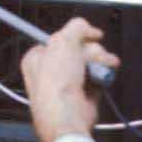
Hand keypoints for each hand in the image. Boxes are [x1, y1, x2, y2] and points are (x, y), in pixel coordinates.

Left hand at [21, 17, 118, 141]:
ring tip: (101, 65)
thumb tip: (89, 29)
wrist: (67, 114)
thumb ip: (77, 27)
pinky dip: (103, 76)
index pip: (57, 38)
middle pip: (78, 50)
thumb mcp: (64, 41)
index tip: (87, 34)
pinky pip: (97, 79)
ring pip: (90, 64)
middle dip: (91, 50)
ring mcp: (67, 85)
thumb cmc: (55, 83)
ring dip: (100, 62)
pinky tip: (103, 76)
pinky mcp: (83, 96)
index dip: (74, 35)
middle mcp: (50, 72)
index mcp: (37, 58)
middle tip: (92, 53)